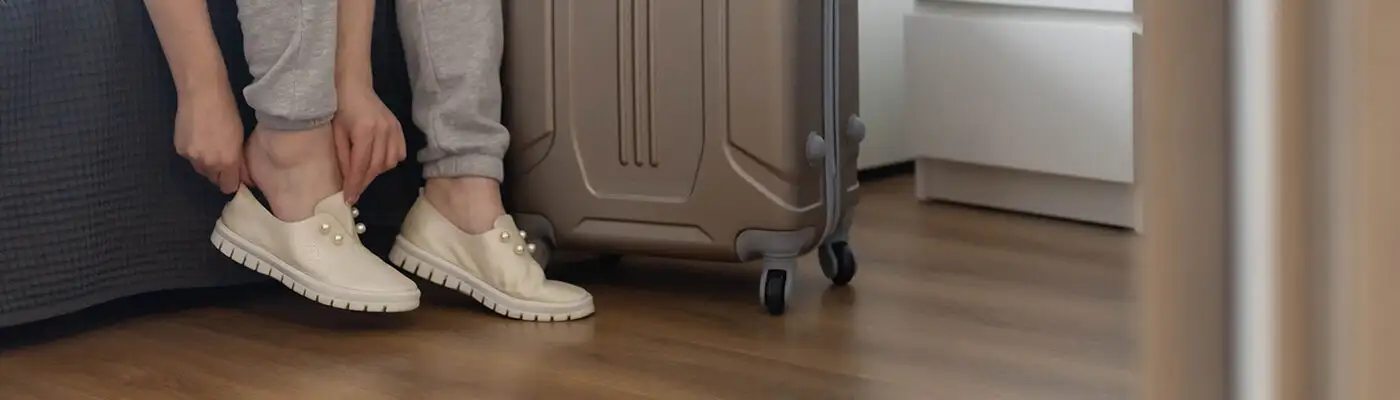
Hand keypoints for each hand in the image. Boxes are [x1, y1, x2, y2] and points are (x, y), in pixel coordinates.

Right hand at [174, 90, 250, 193]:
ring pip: (200, 169)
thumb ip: (237, 159)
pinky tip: (198, 137)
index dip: (231, 182)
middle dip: (218, 172)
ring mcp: (192, 157)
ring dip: (205, 163)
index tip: (233, 175)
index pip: (228, 187)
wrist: (202, 95)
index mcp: (228, 162)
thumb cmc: (227, 112)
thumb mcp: (239, 138)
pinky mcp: (179, 149)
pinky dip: (194, 153)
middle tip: (221, 156)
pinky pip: (189, 158)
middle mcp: (209, 164)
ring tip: (209, 144)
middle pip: (213, 179)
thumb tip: (239, 175)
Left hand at [333, 84, 405, 203]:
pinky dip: (390, 161)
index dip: (355, 184)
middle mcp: (382, 131)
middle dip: (364, 182)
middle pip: (376, 167)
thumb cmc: (340, 109)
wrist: (355, 87)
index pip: (361, 165)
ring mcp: (393, 129)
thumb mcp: (336, 134)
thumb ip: (343, 157)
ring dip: (377, 172)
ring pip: (389, 162)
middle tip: (355, 192)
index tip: (349, 199)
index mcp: (364, 131)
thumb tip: (347, 180)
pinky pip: (399, 153)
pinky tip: (379, 161)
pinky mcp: (399, 128)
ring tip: (365, 173)